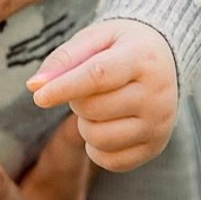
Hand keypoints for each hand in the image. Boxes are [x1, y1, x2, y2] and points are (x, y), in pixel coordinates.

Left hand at [27, 19, 177, 170]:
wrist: (166, 60)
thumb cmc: (120, 46)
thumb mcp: (94, 38)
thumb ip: (64, 59)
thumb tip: (34, 86)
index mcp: (143, 58)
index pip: (98, 77)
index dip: (64, 88)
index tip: (38, 97)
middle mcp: (158, 94)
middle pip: (94, 109)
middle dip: (75, 100)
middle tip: (86, 88)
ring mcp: (160, 124)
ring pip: (99, 138)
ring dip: (85, 124)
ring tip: (97, 106)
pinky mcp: (156, 147)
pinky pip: (111, 162)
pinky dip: (96, 148)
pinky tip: (105, 126)